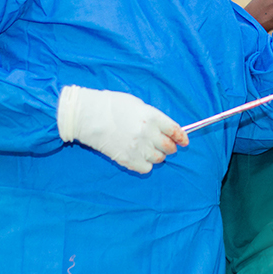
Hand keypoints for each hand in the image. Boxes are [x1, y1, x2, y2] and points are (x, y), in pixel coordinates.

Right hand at [56, 86, 187, 173]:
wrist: (88, 116)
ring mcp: (137, 148)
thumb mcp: (138, 105)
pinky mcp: (127, 160)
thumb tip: (165, 128)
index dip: (182, 137)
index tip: (184, 141)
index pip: (175, 131)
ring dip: (158, 155)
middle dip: (170, 147)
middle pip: (169, 147)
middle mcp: (147, 133)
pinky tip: (139, 156)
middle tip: (166, 145)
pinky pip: (146, 168)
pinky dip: (145, 164)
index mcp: (151, 117)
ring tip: (149, 149)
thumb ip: (153, 117)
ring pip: (159, 159)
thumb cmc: (112, 106)